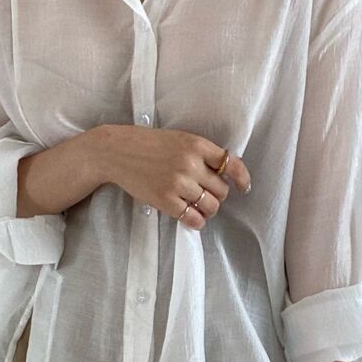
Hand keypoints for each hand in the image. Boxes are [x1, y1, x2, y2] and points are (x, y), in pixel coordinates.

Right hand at [94, 124, 251, 228]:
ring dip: (209, 210)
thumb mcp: (180, 139)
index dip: (241, 178)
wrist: (118, 151)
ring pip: (210, 206)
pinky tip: (194, 219)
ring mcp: (178, 183)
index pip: (231, 164)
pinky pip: (192, 218)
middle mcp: (190, 164)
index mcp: (197, 145)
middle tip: (208, 195)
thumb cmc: (150, 145)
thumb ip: (202, 154)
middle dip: (218, 196)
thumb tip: (226, 175)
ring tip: (201, 208)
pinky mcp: (165, 200)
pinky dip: (197, 222)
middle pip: (221, 190)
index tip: (243, 187)